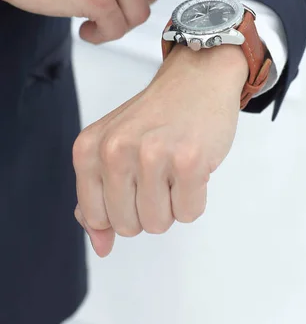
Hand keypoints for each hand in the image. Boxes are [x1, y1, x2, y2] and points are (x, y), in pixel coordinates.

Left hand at [73, 43, 247, 256]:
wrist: (198, 76)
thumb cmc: (158, 114)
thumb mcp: (113, 145)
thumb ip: (98, 195)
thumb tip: (101, 246)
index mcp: (89, 148)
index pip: (95, 216)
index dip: (121, 207)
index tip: (136, 178)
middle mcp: (115, 150)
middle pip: (128, 226)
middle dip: (148, 206)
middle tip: (159, 169)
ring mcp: (152, 154)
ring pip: (158, 224)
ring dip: (172, 203)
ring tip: (175, 166)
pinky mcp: (189, 160)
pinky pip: (189, 213)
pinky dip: (196, 197)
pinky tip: (194, 165)